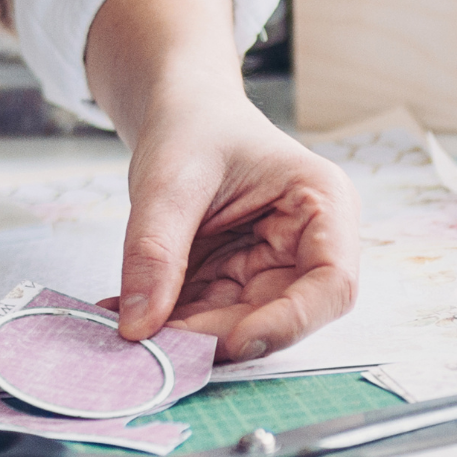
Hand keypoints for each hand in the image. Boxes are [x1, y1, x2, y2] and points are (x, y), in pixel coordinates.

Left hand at [114, 96, 358, 362]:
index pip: (332, 283)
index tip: (234, 342)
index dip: (290, 323)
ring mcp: (272, 266)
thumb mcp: (169, 179)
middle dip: (217, 335)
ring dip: (185, 335)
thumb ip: (154, 250)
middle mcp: (308, 243)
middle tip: (156, 344)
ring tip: (126, 325)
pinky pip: (206, 316)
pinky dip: (167, 321)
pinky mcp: (235, 281)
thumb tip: (138, 325)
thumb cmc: (193, 127)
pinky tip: (124, 314)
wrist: (180, 112)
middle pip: (281, 314)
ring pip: (238, 324)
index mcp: (322, 203)